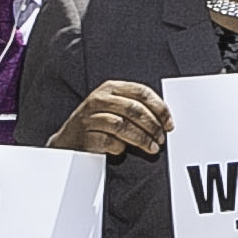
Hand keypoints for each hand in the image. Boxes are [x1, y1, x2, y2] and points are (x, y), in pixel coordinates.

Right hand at [51, 80, 170, 157]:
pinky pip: (110, 141)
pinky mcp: (85, 135)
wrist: (68, 139)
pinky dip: (120, 148)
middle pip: (134, 109)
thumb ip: (135, 107)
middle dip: (152, 126)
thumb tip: (164, 120)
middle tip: (161, 138)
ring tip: (151, 148)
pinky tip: (123, 150)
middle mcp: (99, 99)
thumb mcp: (114, 107)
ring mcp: (90, 117)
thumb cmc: (97, 123)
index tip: (169, 124)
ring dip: (142, 139)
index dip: (160, 108)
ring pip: (123, 126)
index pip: (142, 92)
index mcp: (110, 88)